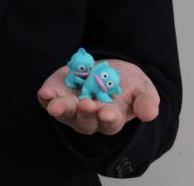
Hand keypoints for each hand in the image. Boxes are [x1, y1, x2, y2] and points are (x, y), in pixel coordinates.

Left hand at [37, 59, 159, 135]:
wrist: (108, 68)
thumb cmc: (127, 83)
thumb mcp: (142, 89)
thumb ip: (146, 101)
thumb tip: (149, 114)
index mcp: (111, 119)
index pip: (109, 124)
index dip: (108, 119)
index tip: (107, 112)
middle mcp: (89, 118)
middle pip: (85, 123)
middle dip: (85, 114)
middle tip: (86, 104)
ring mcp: (71, 108)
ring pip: (64, 114)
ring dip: (61, 110)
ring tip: (55, 105)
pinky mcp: (57, 94)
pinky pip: (48, 100)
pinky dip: (45, 98)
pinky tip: (44, 93)